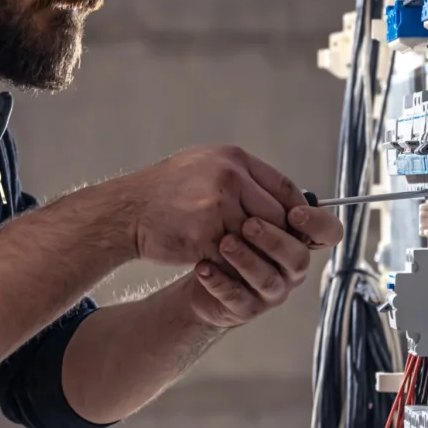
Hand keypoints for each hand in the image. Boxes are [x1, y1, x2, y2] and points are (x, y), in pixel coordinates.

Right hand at [118, 145, 316, 264]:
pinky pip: (233, 256)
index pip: (283, 186)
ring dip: (254, 252)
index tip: (300, 225)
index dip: (296, 209)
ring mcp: (216, 206)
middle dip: (277, 235)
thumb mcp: (208, 167)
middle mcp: (229, 177)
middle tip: (275, 249)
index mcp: (234, 159)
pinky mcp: (203, 234)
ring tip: (251, 260)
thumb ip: (243, 178)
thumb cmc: (168, 191)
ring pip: (256, 238)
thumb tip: (281, 196)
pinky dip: (234, 265)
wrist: (127, 210)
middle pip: (276, 215)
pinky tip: (229, 267)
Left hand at [189, 207, 341, 326]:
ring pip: (267, 279)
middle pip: (297, 257)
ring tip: (224, 243)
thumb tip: (276, 185)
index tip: (295, 213)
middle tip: (250, 225)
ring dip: (247, 260)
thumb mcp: (251, 209)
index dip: (318, 224)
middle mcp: (292, 268)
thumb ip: (268, 198)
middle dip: (274, 240)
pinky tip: (204, 266)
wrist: (202, 268)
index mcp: (299, 240)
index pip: (329, 233)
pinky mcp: (246, 308)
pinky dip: (220, 281)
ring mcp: (271, 291)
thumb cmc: (233, 234)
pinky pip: (236, 297)